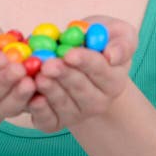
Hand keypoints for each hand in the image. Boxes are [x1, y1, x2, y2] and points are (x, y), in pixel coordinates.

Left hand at [27, 15, 136, 132]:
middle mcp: (98, 101)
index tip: (70, 53)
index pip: (100, 70)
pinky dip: (40, 111)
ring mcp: (77, 113)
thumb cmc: (97, 42)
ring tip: (39, 76)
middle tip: (49, 65)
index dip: (85, 62)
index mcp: (113, 80)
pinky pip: (49, 120)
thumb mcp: (118, 34)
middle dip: (64, 76)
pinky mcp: (56, 120)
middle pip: (81, 90)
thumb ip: (122, 44)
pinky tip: (33, 98)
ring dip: (50, 90)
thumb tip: (112, 55)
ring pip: (64, 104)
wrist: (76, 57)